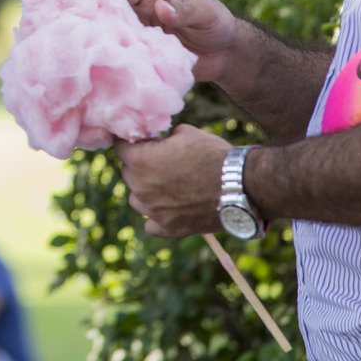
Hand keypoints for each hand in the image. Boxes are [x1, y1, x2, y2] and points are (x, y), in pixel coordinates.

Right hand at [110, 0, 238, 83]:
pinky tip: (124, 68)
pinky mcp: (145, 53)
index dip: (110, 0)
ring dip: (115, 44)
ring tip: (112, 56)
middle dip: (106, 25)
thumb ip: (184, 11)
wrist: (226, 53)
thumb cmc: (217, 23)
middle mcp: (142, 11)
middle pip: (113, 14)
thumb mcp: (206, 12)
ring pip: (117, 36)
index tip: (104, 15)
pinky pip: (129, 55)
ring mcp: (142, 33)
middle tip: (103, 39)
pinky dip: (125, 60)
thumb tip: (160, 8)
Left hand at [114, 125, 230, 236]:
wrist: (240, 186)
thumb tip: (161, 140)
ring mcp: (153, 210)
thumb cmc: (213, 155)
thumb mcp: (186, 132)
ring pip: (136, 198)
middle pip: (127, 172)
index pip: (120, 146)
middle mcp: (140, 187)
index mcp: (140, 160)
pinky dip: (156, 217)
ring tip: (166, 184)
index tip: (145, 141)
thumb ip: (165, 137)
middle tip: (162, 161)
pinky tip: (168, 208)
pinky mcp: (168, 228)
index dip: (133, 141)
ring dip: (145, 190)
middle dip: (139, 164)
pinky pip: (150, 224)